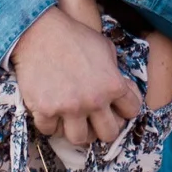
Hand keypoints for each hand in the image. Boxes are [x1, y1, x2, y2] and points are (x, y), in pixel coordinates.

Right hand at [11, 7, 141, 146]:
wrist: (38, 31)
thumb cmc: (73, 36)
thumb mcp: (105, 48)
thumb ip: (115, 72)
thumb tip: (122, 88)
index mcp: (113, 84)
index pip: (132, 111)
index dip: (124, 109)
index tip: (115, 106)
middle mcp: (94, 100)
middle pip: (109, 134)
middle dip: (103, 127)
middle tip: (94, 119)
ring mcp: (69, 108)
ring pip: (80, 139)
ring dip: (77, 130)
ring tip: (72, 119)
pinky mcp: (45, 110)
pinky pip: (51, 131)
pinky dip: (50, 123)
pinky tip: (50, 110)